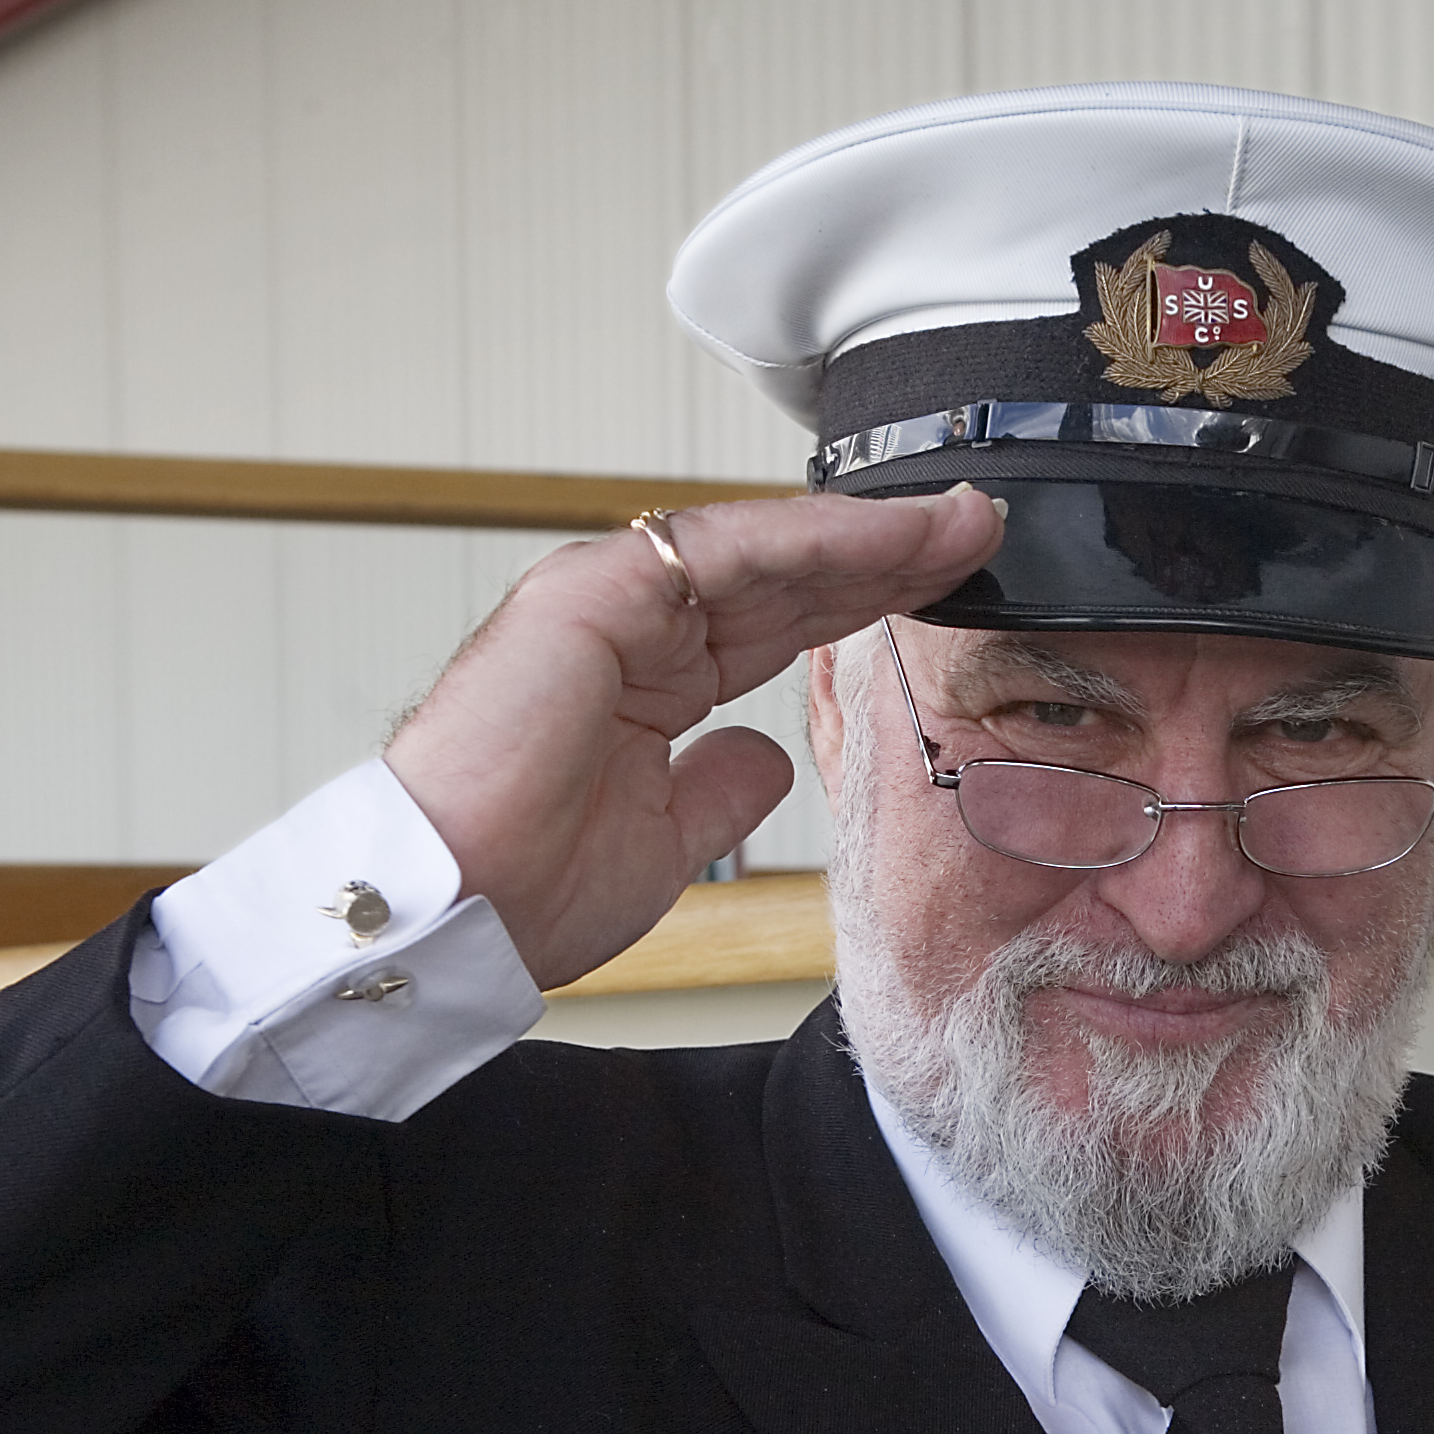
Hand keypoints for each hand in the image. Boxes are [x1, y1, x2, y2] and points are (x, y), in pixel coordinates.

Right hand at [383, 487, 1003, 986]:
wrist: (456, 911)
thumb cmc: (529, 888)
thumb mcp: (666, 841)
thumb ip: (718, 788)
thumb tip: (767, 757)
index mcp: (647, 679)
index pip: (780, 622)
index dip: (865, 601)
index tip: (945, 590)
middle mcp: (632, 627)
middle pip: (786, 575)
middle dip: (888, 554)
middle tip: (977, 532)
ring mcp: (609, 600)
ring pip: (765, 549)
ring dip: (869, 533)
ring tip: (958, 522)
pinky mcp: (592, 591)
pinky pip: (724, 553)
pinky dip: (813, 539)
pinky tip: (887, 536)